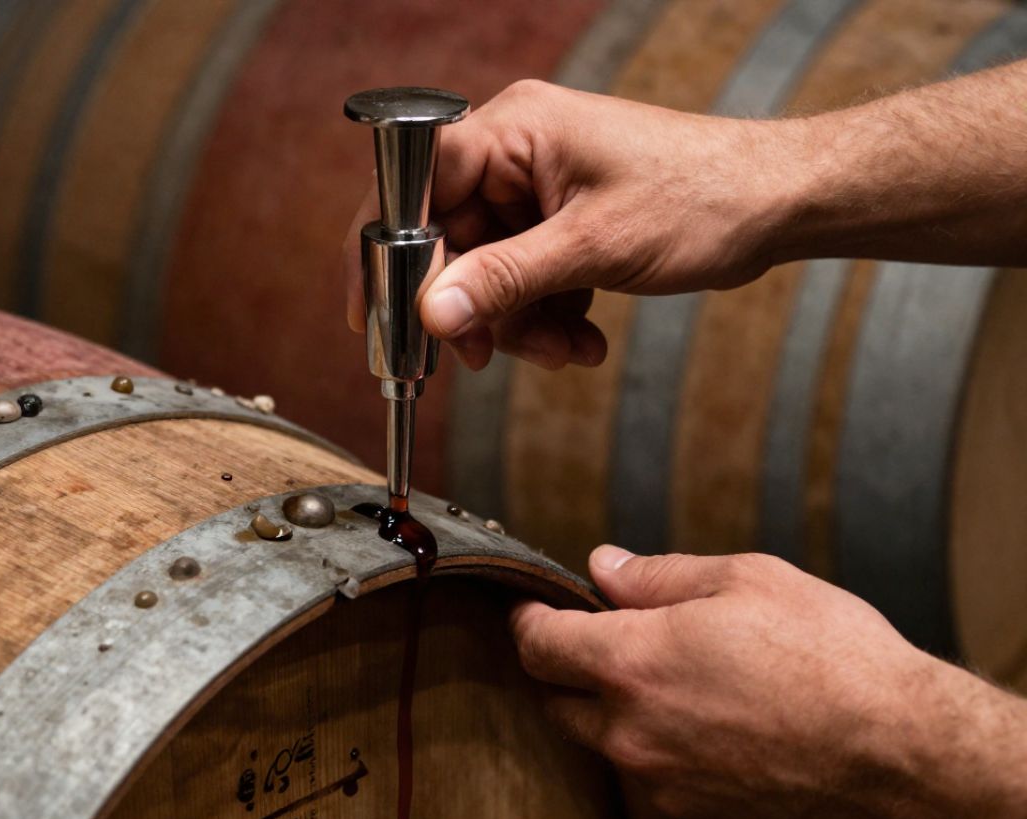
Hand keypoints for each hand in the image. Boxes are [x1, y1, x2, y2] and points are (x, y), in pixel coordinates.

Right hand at [341, 80, 799, 370]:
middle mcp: (516, 152)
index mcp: (513, 130)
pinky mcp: (560, 219)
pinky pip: (521, 277)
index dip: (387, 250)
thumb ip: (505, 281)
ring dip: (518, 322)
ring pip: (485, 270)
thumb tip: (432, 313)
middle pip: (448, 239)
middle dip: (474, 306)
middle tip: (483, 355)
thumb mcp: (595, 247)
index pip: (415, 184)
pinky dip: (544, 315)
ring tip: (566, 346)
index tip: (375, 313)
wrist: (777, 206)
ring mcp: (537, 187)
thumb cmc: (703, 197)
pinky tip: (581, 334)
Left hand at [511, 546, 1026, 818]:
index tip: (536, 606)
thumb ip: (657, 576)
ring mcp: (657, 781)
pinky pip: (642, 780)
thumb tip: (602, 567)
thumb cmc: (831, 654)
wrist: (900, 750)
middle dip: (565, 668)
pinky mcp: (689, 815)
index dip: (529, 618)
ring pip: (597, 744)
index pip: (537, 644)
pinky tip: (693, 727)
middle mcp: (630, 730)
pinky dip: (649, 753)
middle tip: (599, 639)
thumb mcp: (745, 580)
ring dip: (607, 713)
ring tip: (660, 684)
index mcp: (631, 661)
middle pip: (554, 699)